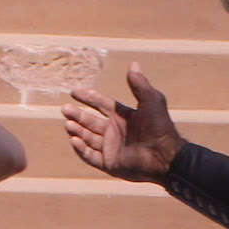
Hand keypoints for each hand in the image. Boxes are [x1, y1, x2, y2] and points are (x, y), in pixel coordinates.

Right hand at [62, 63, 181, 182]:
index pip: (101, 104)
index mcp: (123, 116)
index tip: (74, 92)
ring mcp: (111, 148)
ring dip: (77, 130)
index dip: (88, 97)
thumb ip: (139, 84)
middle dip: (77, 115)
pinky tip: (74, 140)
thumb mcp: (151, 100)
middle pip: (90, 121)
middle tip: (65, 109)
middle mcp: (115, 132)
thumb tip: (133, 64)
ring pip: (88, 138)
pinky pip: (90, 156)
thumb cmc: (159, 127)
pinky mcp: (109, 164)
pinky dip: (81, 149)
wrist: (163, 155)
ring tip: (68, 124)